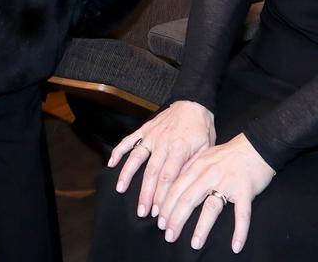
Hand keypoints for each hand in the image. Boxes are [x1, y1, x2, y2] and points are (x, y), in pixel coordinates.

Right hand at [107, 99, 215, 219]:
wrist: (193, 103)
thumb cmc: (202, 129)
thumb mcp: (206, 148)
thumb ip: (193, 166)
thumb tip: (182, 187)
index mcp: (180, 148)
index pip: (168, 177)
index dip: (162, 196)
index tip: (158, 212)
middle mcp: (163, 142)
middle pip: (151, 172)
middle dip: (146, 194)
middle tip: (142, 212)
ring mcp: (151, 135)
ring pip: (136, 157)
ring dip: (127, 174)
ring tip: (120, 190)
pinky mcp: (144, 129)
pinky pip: (129, 140)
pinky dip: (119, 150)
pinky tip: (111, 163)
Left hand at [155, 134, 274, 253]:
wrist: (257, 145)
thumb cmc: (229, 154)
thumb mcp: (205, 156)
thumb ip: (189, 170)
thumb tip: (171, 187)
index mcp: (198, 166)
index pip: (176, 188)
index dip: (166, 206)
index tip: (159, 221)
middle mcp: (210, 174)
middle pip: (188, 199)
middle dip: (176, 219)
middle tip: (169, 236)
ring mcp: (228, 182)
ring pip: (211, 207)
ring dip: (202, 228)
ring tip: (195, 244)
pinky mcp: (245, 190)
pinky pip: (242, 214)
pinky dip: (240, 231)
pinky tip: (236, 246)